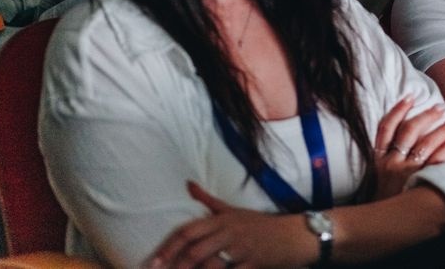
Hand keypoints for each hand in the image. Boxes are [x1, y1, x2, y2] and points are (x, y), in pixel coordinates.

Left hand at [149, 182, 311, 268]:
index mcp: (222, 219)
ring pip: (211, 264)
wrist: (293, 235)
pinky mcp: (254, 263)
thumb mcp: (233, 210)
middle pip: (195, 250)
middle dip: (175, 265)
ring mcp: (242, 249)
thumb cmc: (259, 224)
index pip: (188, 232)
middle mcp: (229, 232)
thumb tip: (188, 184)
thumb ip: (208, 200)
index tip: (152, 262)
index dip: (167, 247)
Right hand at [373, 97, 444, 199]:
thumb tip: (405, 135)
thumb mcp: (377, 175)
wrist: (381, 223)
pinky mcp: (418, 182)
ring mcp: (406, 172)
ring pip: (425, 144)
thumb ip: (386, 156)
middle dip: (426, 116)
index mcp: (378, 158)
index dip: (398, 110)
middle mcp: (391, 162)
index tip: (410, 97)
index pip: (386, 127)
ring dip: (440, 130)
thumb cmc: (382, 197)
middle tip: (439, 108)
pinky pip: (435, 162)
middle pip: (409, 131)